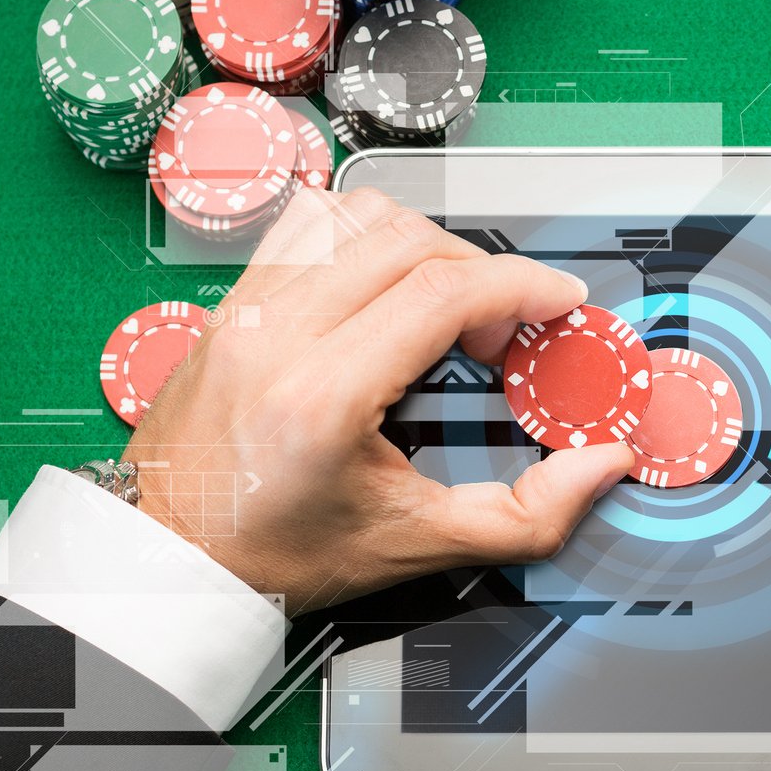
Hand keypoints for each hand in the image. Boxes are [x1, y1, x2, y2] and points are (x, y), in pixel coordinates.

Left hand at [125, 187, 636, 614]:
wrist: (168, 555)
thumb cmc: (272, 554)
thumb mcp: (414, 546)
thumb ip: (524, 514)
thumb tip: (602, 466)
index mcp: (322, 394)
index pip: (442, 290)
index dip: (521, 285)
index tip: (560, 302)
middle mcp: (277, 333)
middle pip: (411, 240)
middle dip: (482, 273)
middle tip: (501, 334)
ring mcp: (247, 305)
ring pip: (360, 215)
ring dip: (423, 246)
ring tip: (441, 309)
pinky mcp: (232, 297)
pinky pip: (311, 223)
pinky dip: (365, 238)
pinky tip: (383, 290)